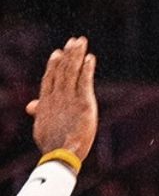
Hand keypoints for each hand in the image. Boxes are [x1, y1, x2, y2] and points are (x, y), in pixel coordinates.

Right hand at [26, 37, 97, 161]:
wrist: (60, 155)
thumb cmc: (52, 144)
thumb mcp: (42, 126)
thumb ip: (40, 112)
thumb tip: (31, 105)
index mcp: (46, 102)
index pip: (50, 78)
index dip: (54, 65)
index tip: (58, 52)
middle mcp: (57, 97)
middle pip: (62, 70)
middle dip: (68, 55)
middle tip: (74, 40)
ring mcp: (69, 98)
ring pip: (72, 72)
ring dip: (77, 56)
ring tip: (81, 42)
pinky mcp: (83, 103)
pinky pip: (85, 81)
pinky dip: (87, 69)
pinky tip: (90, 58)